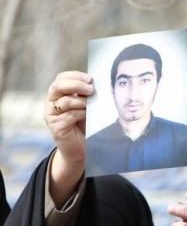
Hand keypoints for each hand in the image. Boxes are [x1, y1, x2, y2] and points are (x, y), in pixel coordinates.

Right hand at [44, 71, 93, 206]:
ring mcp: (51, 115)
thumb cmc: (85, 127)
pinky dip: (81, 114)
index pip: (61, 78)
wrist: (80, 150)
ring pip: (65, 101)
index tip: (90, 79)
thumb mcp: (87, 107)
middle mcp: (51, 103)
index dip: (75, 76)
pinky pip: (69, 115)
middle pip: (58, 86)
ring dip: (82, 102)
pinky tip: (87, 118)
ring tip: (91, 106)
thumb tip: (96, 84)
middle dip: (76, 85)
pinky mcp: (55, 126)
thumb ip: (86, 96)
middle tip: (91, 89)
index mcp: (57, 95)